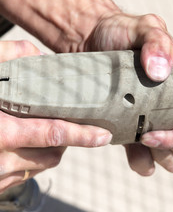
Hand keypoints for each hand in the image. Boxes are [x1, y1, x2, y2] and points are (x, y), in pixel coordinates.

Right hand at [0, 41, 112, 192]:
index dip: (82, 135)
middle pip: (52, 154)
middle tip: (68, 123)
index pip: (52, 135)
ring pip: (39, 166)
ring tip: (43, 130)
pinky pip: (21, 176)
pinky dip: (30, 160)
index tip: (103, 135)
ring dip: (49, 151)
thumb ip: (4, 59)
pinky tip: (22, 145)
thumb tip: (33, 54)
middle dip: (66, 142)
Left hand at [85, 13, 172, 174]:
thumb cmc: (122, 32)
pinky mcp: (131, 129)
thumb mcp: (144, 27)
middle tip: (148, 138)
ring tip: (139, 144)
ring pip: (172, 158)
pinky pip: (146, 158)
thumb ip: (156, 41)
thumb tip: (160, 72)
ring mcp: (153, 122)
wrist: (90, 39)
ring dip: (161, 158)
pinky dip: (142, 161)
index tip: (154, 130)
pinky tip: (129, 151)